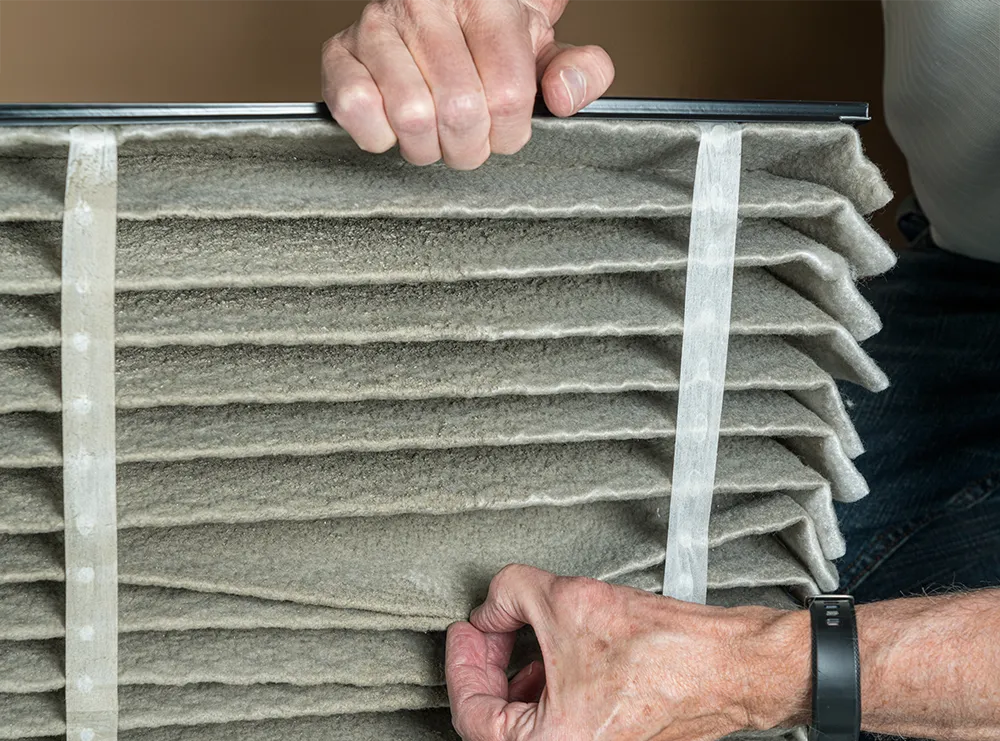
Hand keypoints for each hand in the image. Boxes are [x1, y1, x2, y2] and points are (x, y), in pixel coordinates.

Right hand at [321, 0, 614, 169]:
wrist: (440, 10)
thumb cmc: (493, 39)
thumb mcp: (545, 49)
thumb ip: (580, 72)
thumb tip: (564, 97)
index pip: (509, 96)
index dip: (510, 132)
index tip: (504, 127)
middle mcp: (424, 3)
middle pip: (461, 113)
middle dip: (470, 145)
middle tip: (469, 136)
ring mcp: (376, 26)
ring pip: (412, 119)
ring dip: (429, 146)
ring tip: (435, 131)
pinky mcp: (338, 54)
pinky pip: (357, 111)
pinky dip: (380, 136)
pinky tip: (396, 125)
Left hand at [445, 565, 809, 740]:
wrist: (726, 665)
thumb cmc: (663, 651)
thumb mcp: (565, 599)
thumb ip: (509, 595)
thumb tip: (492, 607)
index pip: (472, 712)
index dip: (461, 662)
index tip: (465, 631)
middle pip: (496, 721)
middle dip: (487, 667)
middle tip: (486, 629)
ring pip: (526, 723)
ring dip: (515, 677)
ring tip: (518, 636)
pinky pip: (557, 722)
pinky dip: (546, 688)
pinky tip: (553, 656)